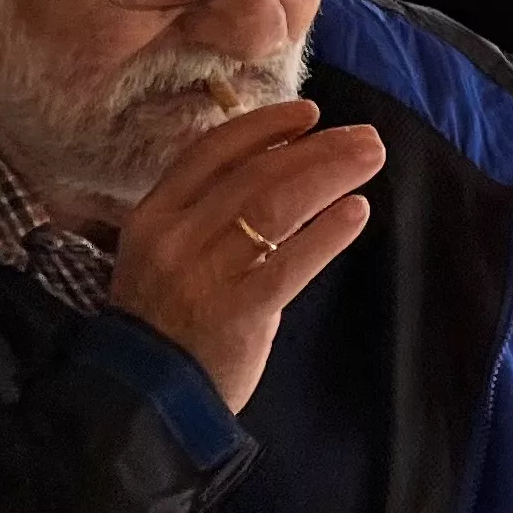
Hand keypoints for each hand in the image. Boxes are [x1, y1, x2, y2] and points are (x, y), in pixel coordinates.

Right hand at [109, 99, 385, 411]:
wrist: (142, 399)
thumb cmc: (166, 323)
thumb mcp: (168, 258)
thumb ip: (211, 217)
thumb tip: (285, 170)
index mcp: (153, 217)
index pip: (211, 153)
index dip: (263, 127)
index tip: (309, 112)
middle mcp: (175, 239)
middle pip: (255, 175)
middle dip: (316, 149)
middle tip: (365, 137)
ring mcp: (203, 275)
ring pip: (274, 207)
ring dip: (329, 175)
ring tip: (369, 160)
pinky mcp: (236, 313)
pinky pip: (289, 262)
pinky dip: (327, 232)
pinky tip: (357, 211)